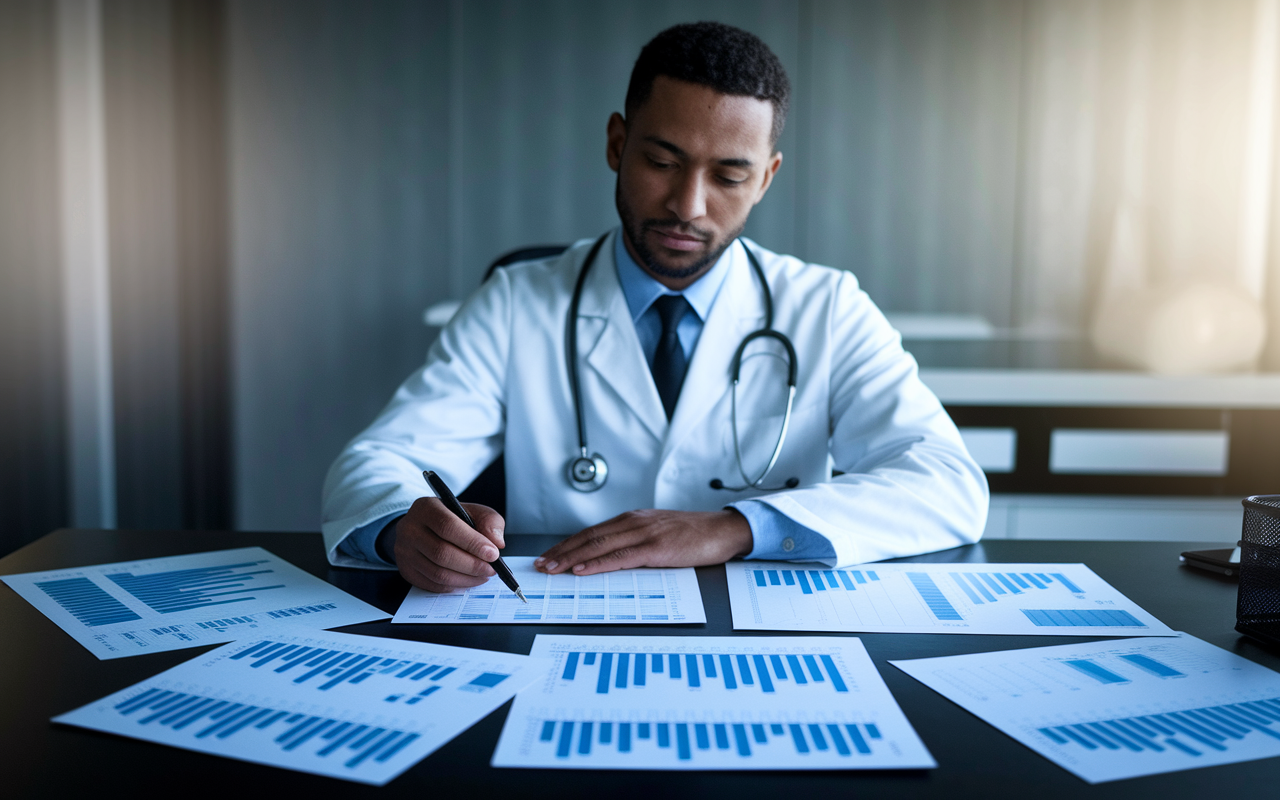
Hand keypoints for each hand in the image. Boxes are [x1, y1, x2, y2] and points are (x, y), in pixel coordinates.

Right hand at [387, 497, 505, 591]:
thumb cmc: (453, 518)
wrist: (425, 527)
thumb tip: (497, 543)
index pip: (447, 526)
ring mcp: (405, 551)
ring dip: (465, 579)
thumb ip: (489, 521)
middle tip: (491, 569)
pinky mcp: (406, 570)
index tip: (493, 554)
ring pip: (437, 573)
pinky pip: (432, 585)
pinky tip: (469, 580)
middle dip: (471, 565)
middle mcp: (410, 528)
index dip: (472, 543)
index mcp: (426, 507)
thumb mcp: (474, 511)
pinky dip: (455, 586)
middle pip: (441, 553)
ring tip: (483, 575)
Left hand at [534, 509, 752, 575]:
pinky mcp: (657, 548)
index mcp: (633, 520)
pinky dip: (598, 564)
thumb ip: (635, 543)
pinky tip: (583, 571)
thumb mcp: (658, 534)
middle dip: (561, 552)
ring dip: (572, 558)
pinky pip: (621, 557)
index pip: (591, 532)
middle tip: (540, 565)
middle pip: (589, 537)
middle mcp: (634, 523)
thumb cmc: (694, 535)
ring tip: (553, 569)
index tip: (549, 556)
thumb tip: (609, 560)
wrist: (724, 530)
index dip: (567, 545)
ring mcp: (645, 534)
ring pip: (599, 545)